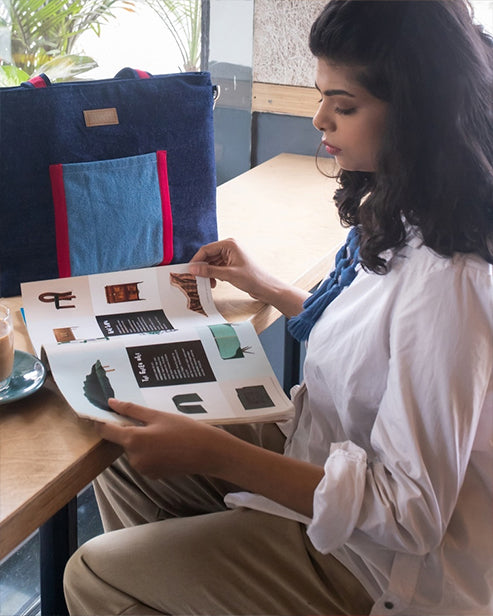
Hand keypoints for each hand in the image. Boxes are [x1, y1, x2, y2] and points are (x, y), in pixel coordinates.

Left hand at [96, 400, 321, 517]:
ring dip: (143, 440)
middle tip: (151, 418)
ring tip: (165, 431)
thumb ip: (132, 410)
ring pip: (135, 449)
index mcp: (133, 441)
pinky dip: (151, 450)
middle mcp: (133, 458)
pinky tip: (168, 444)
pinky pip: (145, 458)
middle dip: (131, 430)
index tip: (96, 411)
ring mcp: (143, 469)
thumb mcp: (158, 416)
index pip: (107, 431)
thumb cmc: (185, 430)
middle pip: (123, 440)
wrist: (209, 453)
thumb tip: (110, 402)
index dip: (100, 420)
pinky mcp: (153, 475)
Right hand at [189, 238, 268, 298]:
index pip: (207, 249)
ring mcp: (231, 256)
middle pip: (209, 255)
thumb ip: (209, 271)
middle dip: (202, 267)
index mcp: (230, 244)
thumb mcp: (228, 274)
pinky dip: (214, 274)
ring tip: (208, 283)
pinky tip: (214, 282)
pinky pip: (218, 267)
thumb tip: (193, 268)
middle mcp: (230, 247)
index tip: (189, 270)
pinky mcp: (233, 264)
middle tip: (196, 277)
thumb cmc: (253, 278)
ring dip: (208, 272)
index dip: (197, 259)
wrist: (266, 287)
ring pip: (213, 262)